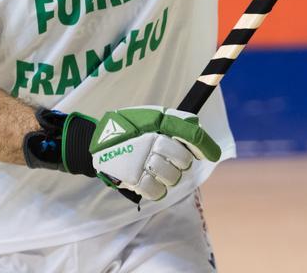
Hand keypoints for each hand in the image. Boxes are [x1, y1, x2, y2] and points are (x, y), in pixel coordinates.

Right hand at [89, 106, 220, 199]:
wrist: (94, 142)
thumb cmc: (126, 128)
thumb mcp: (149, 116)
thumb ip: (173, 120)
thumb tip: (197, 126)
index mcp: (157, 122)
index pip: (190, 134)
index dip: (205, 145)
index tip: (212, 155)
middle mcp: (151, 141)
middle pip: (183, 161)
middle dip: (180, 162)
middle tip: (168, 158)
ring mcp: (142, 161)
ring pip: (172, 178)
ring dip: (168, 177)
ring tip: (155, 169)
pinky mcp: (132, 178)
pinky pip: (156, 191)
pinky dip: (156, 189)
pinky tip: (149, 181)